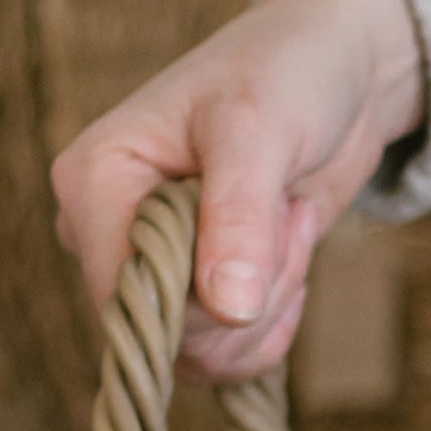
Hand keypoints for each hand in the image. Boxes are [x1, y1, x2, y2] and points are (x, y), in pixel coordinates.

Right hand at [51, 0, 424, 383]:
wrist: (337, 75)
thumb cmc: (287, 74)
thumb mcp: (262, 130)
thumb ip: (238, 217)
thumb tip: (227, 310)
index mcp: (93, 180)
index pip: (123, 294)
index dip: (202, 294)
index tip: (264, 222)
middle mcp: (106, 231)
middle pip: (165, 332)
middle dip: (249, 291)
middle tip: (283, 211)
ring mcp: (148, 266)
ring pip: (200, 353)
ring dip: (268, 302)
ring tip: (287, 219)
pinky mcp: (192, 291)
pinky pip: (223, 356)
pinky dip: (272, 321)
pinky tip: (290, 253)